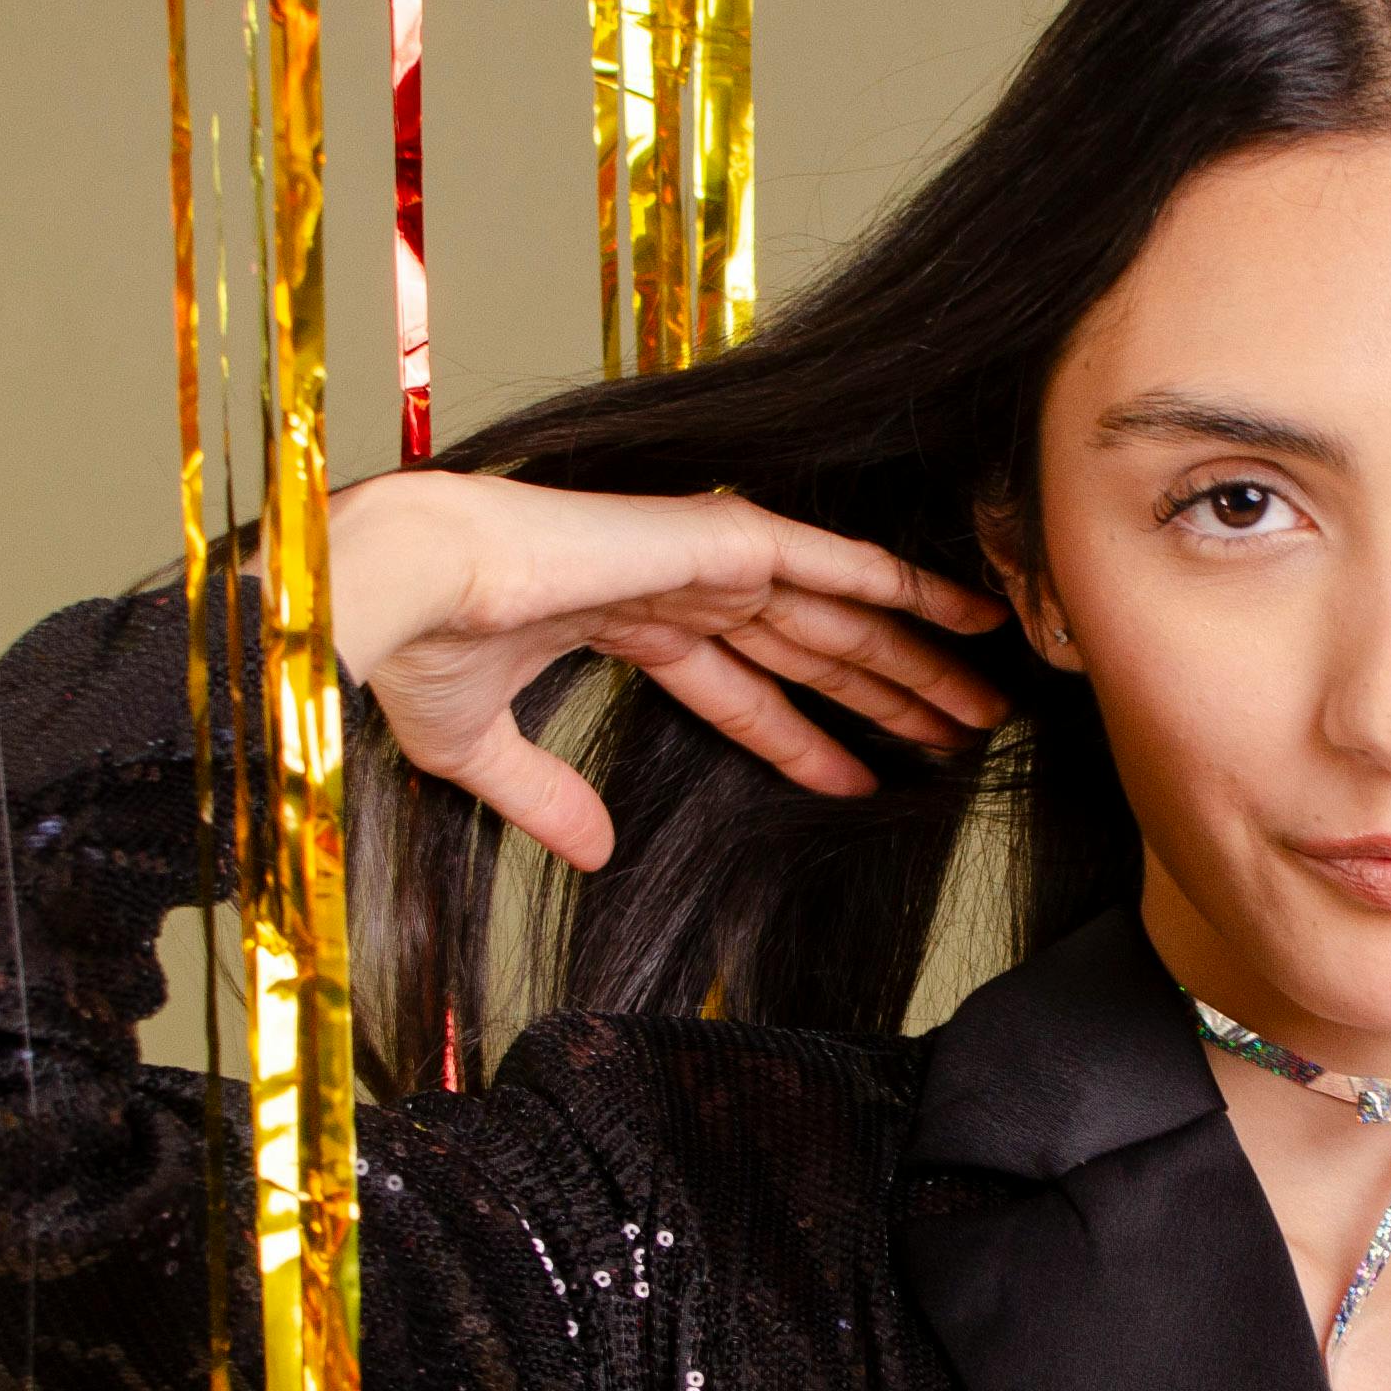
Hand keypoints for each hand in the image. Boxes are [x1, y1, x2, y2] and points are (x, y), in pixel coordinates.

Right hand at [325, 470, 1010, 869]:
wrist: (402, 583)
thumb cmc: (413, 646)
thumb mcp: (480, 750)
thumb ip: (545, 797)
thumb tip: (593, 852)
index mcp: (622, 617)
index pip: (742, 686)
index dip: (805, 736)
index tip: (864, 779)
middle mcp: (675, 584)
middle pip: (811, 648)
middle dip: (886, 693)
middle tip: (961, 734)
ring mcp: (701, 556)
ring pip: (840, 613)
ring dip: (917, 654)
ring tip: (987, 694)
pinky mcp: (719, 538)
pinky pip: (837, 563)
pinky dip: (904, 585)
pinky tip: (963, 613)